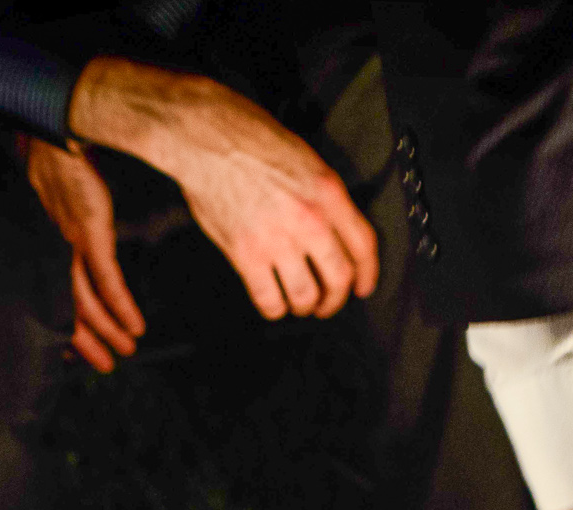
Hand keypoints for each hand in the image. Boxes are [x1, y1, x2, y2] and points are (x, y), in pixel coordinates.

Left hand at [22, 139, 145, 371]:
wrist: (55, 130)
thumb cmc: (60, 158)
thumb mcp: (62, 195)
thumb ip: (70, 218)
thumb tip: (79, 233)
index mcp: (47, 245)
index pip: (54, 295)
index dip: (65, 324)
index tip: (74, 349)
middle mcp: (54, 250)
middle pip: (69, 306)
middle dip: (87, 340)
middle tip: (104, 365)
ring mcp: (70, 243)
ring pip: (86, 300)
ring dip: (108, 329)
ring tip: (126, 350)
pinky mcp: (88, 233)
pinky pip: (105, 279)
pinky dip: (120, 305)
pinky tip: (134, 325)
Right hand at [68, 58, 377, 320]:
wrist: (204, 136)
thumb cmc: (249, 137)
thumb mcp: (304, 158)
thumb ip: (322, 196)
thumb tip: (332, 230)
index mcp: (328, 193)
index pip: (364, 246)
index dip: (368, 274)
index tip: (362, 288)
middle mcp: (310, 220)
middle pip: (339, 278)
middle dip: (335, 300)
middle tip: (327, 305)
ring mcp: (278, 240)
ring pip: (305, 296)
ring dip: (304, 307)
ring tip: (298, 304)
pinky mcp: (246, 254)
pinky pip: (268, 299)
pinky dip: (273, 309)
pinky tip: (272, 303)